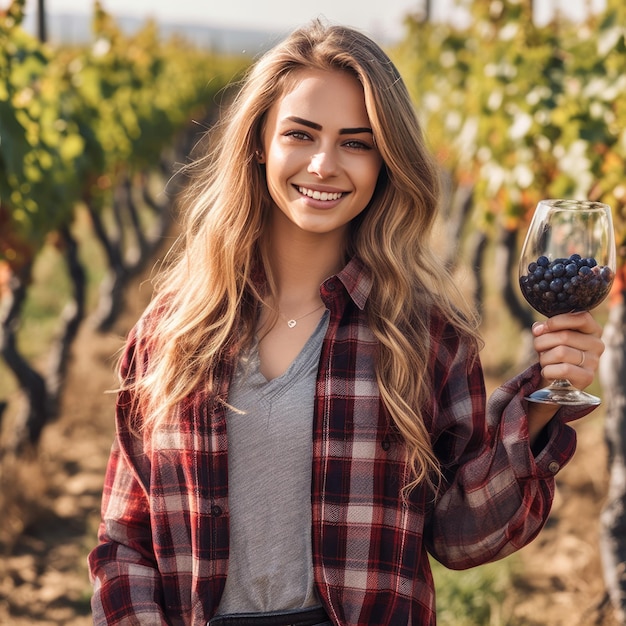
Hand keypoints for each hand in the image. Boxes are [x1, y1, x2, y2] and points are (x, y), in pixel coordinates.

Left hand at [526, 311, 604, 442]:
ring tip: (544, 361)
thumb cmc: (554, 352)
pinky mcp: (587, 377)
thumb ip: (545, 328)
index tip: (541, 328)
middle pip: (564, 336)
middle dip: (542, 342)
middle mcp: (597, 344)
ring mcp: (594, 362)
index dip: (557, 321)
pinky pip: (563, 369)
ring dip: (544, 357)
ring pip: (560, 352)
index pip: (581, 317)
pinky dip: (547, 370)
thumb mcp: (550, 336)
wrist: (556, 380)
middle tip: (538, 349)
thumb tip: (538, 328)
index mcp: (592, 330)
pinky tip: (547, 372)